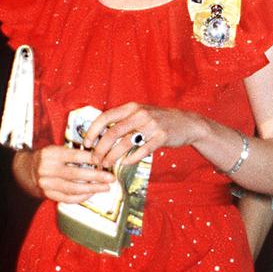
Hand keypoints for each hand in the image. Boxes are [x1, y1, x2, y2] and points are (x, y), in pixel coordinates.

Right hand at [14, 145, 114, 202]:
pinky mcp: (47, 194)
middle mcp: (47, 168)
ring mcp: (46, 183)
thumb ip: (73, 153)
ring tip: (105, 188)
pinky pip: (67, 198)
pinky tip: (91, 193)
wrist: (26, 170)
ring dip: (92, 189)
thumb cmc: (48, 158)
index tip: (104, 161)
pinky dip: (81, 197)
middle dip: (96, 176)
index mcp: (50, 154)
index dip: (91, 159)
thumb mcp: (56, 150)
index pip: (74, 156)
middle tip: (111, 178)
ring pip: (73, 188)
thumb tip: (98, 157)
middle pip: (75, 174)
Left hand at [83, 102, 204, 167]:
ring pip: (125, 143)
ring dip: (112, 156)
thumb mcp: (139, 114)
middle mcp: (140, 114)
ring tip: (106, 164)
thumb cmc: (157, 120)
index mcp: (131, 107)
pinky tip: (124, 164)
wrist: (186, 123)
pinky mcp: (162, 136)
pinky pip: (142, 150)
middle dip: (100, 148)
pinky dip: (131, 158)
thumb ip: (122, 120)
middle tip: (95, 160)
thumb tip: (99, 134)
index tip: (86, 143)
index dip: (93, 130)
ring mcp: (152, 125)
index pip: (105, 117)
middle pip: (113, 132)